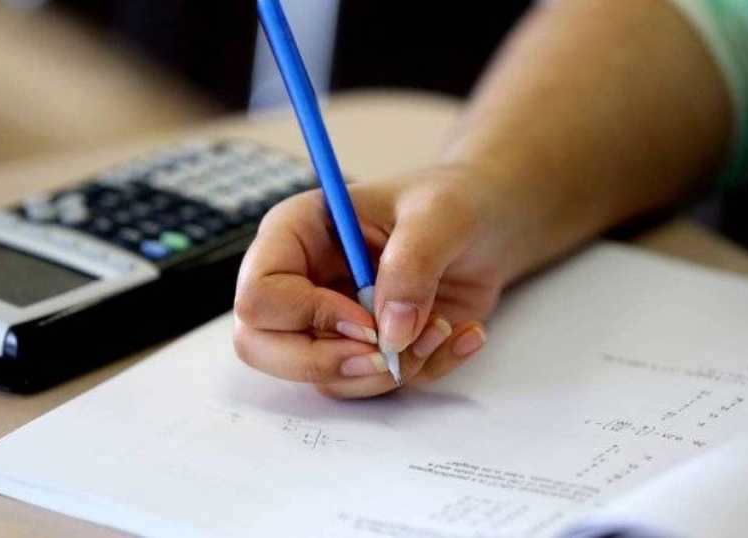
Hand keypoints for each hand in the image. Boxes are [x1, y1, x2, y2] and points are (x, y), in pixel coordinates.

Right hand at [233, 165, 515, 397]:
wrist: (488, 226)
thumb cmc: (451, 202)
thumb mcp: (438, 215)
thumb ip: (412, 265)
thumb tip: (391, 333)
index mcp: (296, 235)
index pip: (259, 296)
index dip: (306, 317)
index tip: (367, 321)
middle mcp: (301, 282)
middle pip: (262, 348)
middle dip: (327, 364)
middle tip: (388, 355)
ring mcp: (330, 322)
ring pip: (322, 377)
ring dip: (387, 370)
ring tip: (443, 327)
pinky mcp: (366, 349)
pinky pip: (374, 383)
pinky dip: (422, 370)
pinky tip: (462, 333)